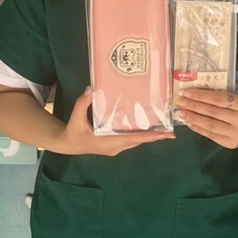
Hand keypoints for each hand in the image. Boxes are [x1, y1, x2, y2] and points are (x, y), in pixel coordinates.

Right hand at [55, 88, 175, 156]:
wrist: (67, 144)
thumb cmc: (73, 132)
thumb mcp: (75, 117)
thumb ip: (83, 103)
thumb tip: (91, 89)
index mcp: (107, 142)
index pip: (131, 139)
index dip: (147, 137)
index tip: (162, 135)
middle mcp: (114, 147)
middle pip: (137, 142)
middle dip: (154, 137)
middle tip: (170, 133)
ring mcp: (115, 148)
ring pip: (135, 142)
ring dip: (148, 137)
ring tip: (164, 131)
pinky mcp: (114, 146)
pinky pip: (130, 140)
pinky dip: (140, 135)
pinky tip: (148, 129)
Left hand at [175, 89, 237, 148]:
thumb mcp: (236, 99)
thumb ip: (219, 97)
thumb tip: (193, 94)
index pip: (218, 99)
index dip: (201, 95)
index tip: (186, 92)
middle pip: (213, 112)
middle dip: (194, 106)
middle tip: (180, 102)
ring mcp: (235, 133)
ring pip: (210, 125)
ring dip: (193, 118)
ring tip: (181, 112)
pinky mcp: (230, 143)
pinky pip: (210, 135)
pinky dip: (198, 128)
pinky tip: (189, 123)